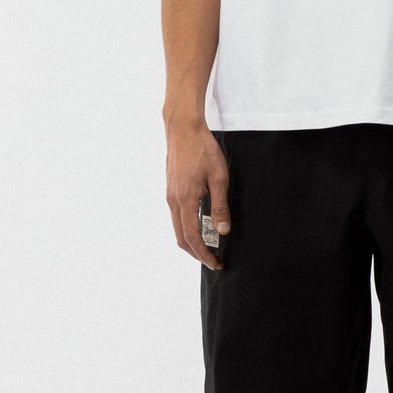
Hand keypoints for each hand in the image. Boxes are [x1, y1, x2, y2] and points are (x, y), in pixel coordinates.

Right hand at [166, 122, 230, 269]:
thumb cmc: (203, 150)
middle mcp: (173, 201)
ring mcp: (170, 195)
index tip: (215, 263)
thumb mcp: (219, 177)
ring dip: (191, 242)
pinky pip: (177, 217)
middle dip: (196, 253)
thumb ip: (220, 206)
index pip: (192, 237)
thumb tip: (223, 232)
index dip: (203, 254)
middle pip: (181, 238)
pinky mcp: (171, 190)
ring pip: (177, 228)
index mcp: (185, 200)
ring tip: (209, 247)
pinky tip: (201, 226)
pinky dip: (187, 228)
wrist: (183, 129)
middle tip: (214, 260)